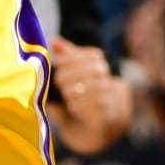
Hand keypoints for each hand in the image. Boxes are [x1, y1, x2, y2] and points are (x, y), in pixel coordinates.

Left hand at [48, 36, 134, 150]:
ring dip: (73, 91)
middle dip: (71, 75)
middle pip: (93, 70)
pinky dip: (78, 106)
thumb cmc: (79, 92)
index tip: (58, 63)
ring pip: (93, 88)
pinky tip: (72, 106)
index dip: (71, 57)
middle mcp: (107, 77)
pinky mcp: (106, 113)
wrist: (94, 123)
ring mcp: (109, 95)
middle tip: (58, 82)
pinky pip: (92, 107)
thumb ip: (65, 57)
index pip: (90, 55)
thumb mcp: (70, 73)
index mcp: (98, 62)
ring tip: (66, 94)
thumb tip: (55, 41)